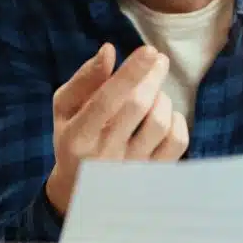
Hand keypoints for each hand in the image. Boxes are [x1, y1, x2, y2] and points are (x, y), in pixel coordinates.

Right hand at [44, 43, 188, 214]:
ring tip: (155, 92)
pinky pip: (177, 143)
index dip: (130, 73)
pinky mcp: (152, 176)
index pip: (107, 99)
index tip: (149, 51)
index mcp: (78, 135)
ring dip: (162, 98)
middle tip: (159, 60)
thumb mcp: (66, 108)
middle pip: (137, 106)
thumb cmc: (73, 138)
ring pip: (159, 123)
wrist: (81, 192)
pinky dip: (176, 121)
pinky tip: (165, 116)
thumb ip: (85, 79)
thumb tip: (109, 51)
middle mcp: (104, 154)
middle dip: (152, 76)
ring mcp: (130, 169)